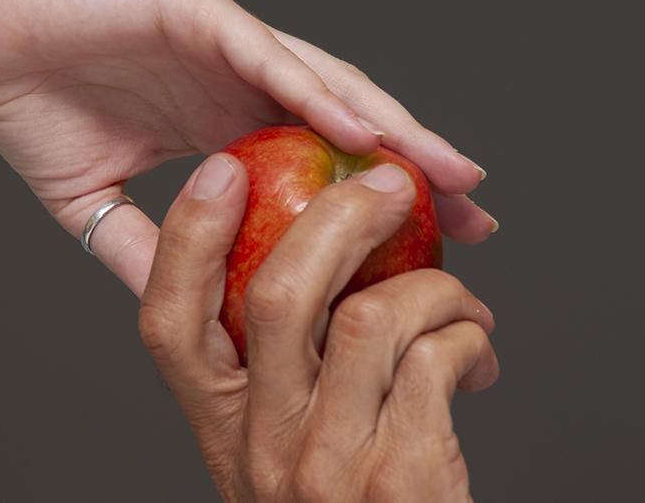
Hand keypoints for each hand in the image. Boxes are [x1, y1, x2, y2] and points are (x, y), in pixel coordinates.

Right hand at [0, 0, 498, 293]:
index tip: (430, 251)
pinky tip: (369, 134)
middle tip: (477, 218)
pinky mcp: (202, 16)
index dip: (376, 205)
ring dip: (395, 131)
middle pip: (348, 128)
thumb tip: (188, 313)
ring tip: (451, 174)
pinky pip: (273, 59)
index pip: (320, 168)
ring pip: (331, 89)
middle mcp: (241, 80)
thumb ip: (147, 250)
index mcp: (223, 121)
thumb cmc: (27, 102)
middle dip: (415, 171)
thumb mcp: (95, 204)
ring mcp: (229, 43)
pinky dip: (322, 95)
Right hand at [138, 153, 498, 500]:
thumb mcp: (282, 457)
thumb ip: (278, 379)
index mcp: (221, 433)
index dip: (188, 237)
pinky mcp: (403, 475)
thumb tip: (321, 264)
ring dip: (434, 285)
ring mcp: (329, 465)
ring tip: (459, 303)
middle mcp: (263, 447)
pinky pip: (438, 355)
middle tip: (387, 185)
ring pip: (372, 314)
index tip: (221, 172)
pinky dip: (470, 332)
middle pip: (276, 294)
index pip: (167, 322)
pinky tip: (478, 353)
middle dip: (337, 216)